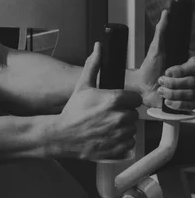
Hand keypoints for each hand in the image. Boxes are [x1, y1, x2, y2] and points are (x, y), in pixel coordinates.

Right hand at [52, 43, 141, 159]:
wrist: (62, 135)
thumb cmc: (72, 112)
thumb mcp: (82, 86)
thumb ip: (93, 66)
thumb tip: (98, 49)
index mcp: (114, 100)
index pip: (135, 99)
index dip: (126, 101)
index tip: (117, 103)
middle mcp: (120, 117)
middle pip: (133, 114)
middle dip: (123, 114)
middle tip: (107, 116)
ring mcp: (121, 134)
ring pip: (132, 129)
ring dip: (122, 128)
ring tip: (106, 127)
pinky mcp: (120, 149)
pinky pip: (130, 144)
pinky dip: (121, 142)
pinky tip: (107, 137)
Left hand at [139, 10, 194, 110]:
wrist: (143, 87)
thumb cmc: (150, 67)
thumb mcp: (156, 48)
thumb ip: (162, 31)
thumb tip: (166, 13)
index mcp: (190, 64)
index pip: (194, 66)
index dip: (181, 70)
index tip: (167, 71)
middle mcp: (194, 77)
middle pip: (192, 82)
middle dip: (172, 81)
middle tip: (161, 79)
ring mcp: (193, 91)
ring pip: (191, 94)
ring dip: (171, 92)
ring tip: (162, 88)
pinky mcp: (190, 105)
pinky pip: (189, 106)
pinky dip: (175, 103)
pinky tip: (166, 98)